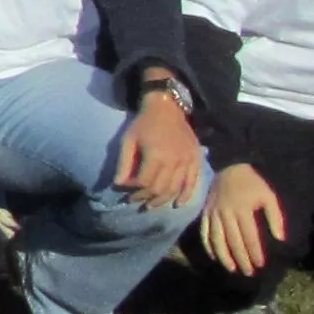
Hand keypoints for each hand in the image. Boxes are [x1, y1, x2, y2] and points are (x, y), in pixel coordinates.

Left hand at [116, 92, 201, 207]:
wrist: (167, 108)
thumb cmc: (144, 123)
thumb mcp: (128, 140)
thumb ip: (123, 164)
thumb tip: (118, 184)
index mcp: (156, 155)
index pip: (144, 182)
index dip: (133, 189)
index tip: (125, 188)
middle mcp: (174, 161)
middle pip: (160, 189)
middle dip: (145, 198)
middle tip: (135, 200)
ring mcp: (187, 161)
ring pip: (175, 189)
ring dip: (162, 200)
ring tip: (150, 205)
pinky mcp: (196, 160)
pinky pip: (192, 183)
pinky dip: (185, 196)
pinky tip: (177, 204)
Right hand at [197, 162, 284, 275]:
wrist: (230, 167)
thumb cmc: (253, 184)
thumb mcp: (269, 196)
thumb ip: (275, 217)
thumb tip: (280, 238)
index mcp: (242, 209)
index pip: (249, 236)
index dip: (255, 252)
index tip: (260, 264)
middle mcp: (226, 213)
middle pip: (233, 240)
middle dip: (241, 258)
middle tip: (248, 272)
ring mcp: (213, 213)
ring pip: (217, 239)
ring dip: (224, 256)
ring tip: (232, 269)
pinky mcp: (205, 212)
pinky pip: (205, 231)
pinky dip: (208, 245)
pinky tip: (214, 257)